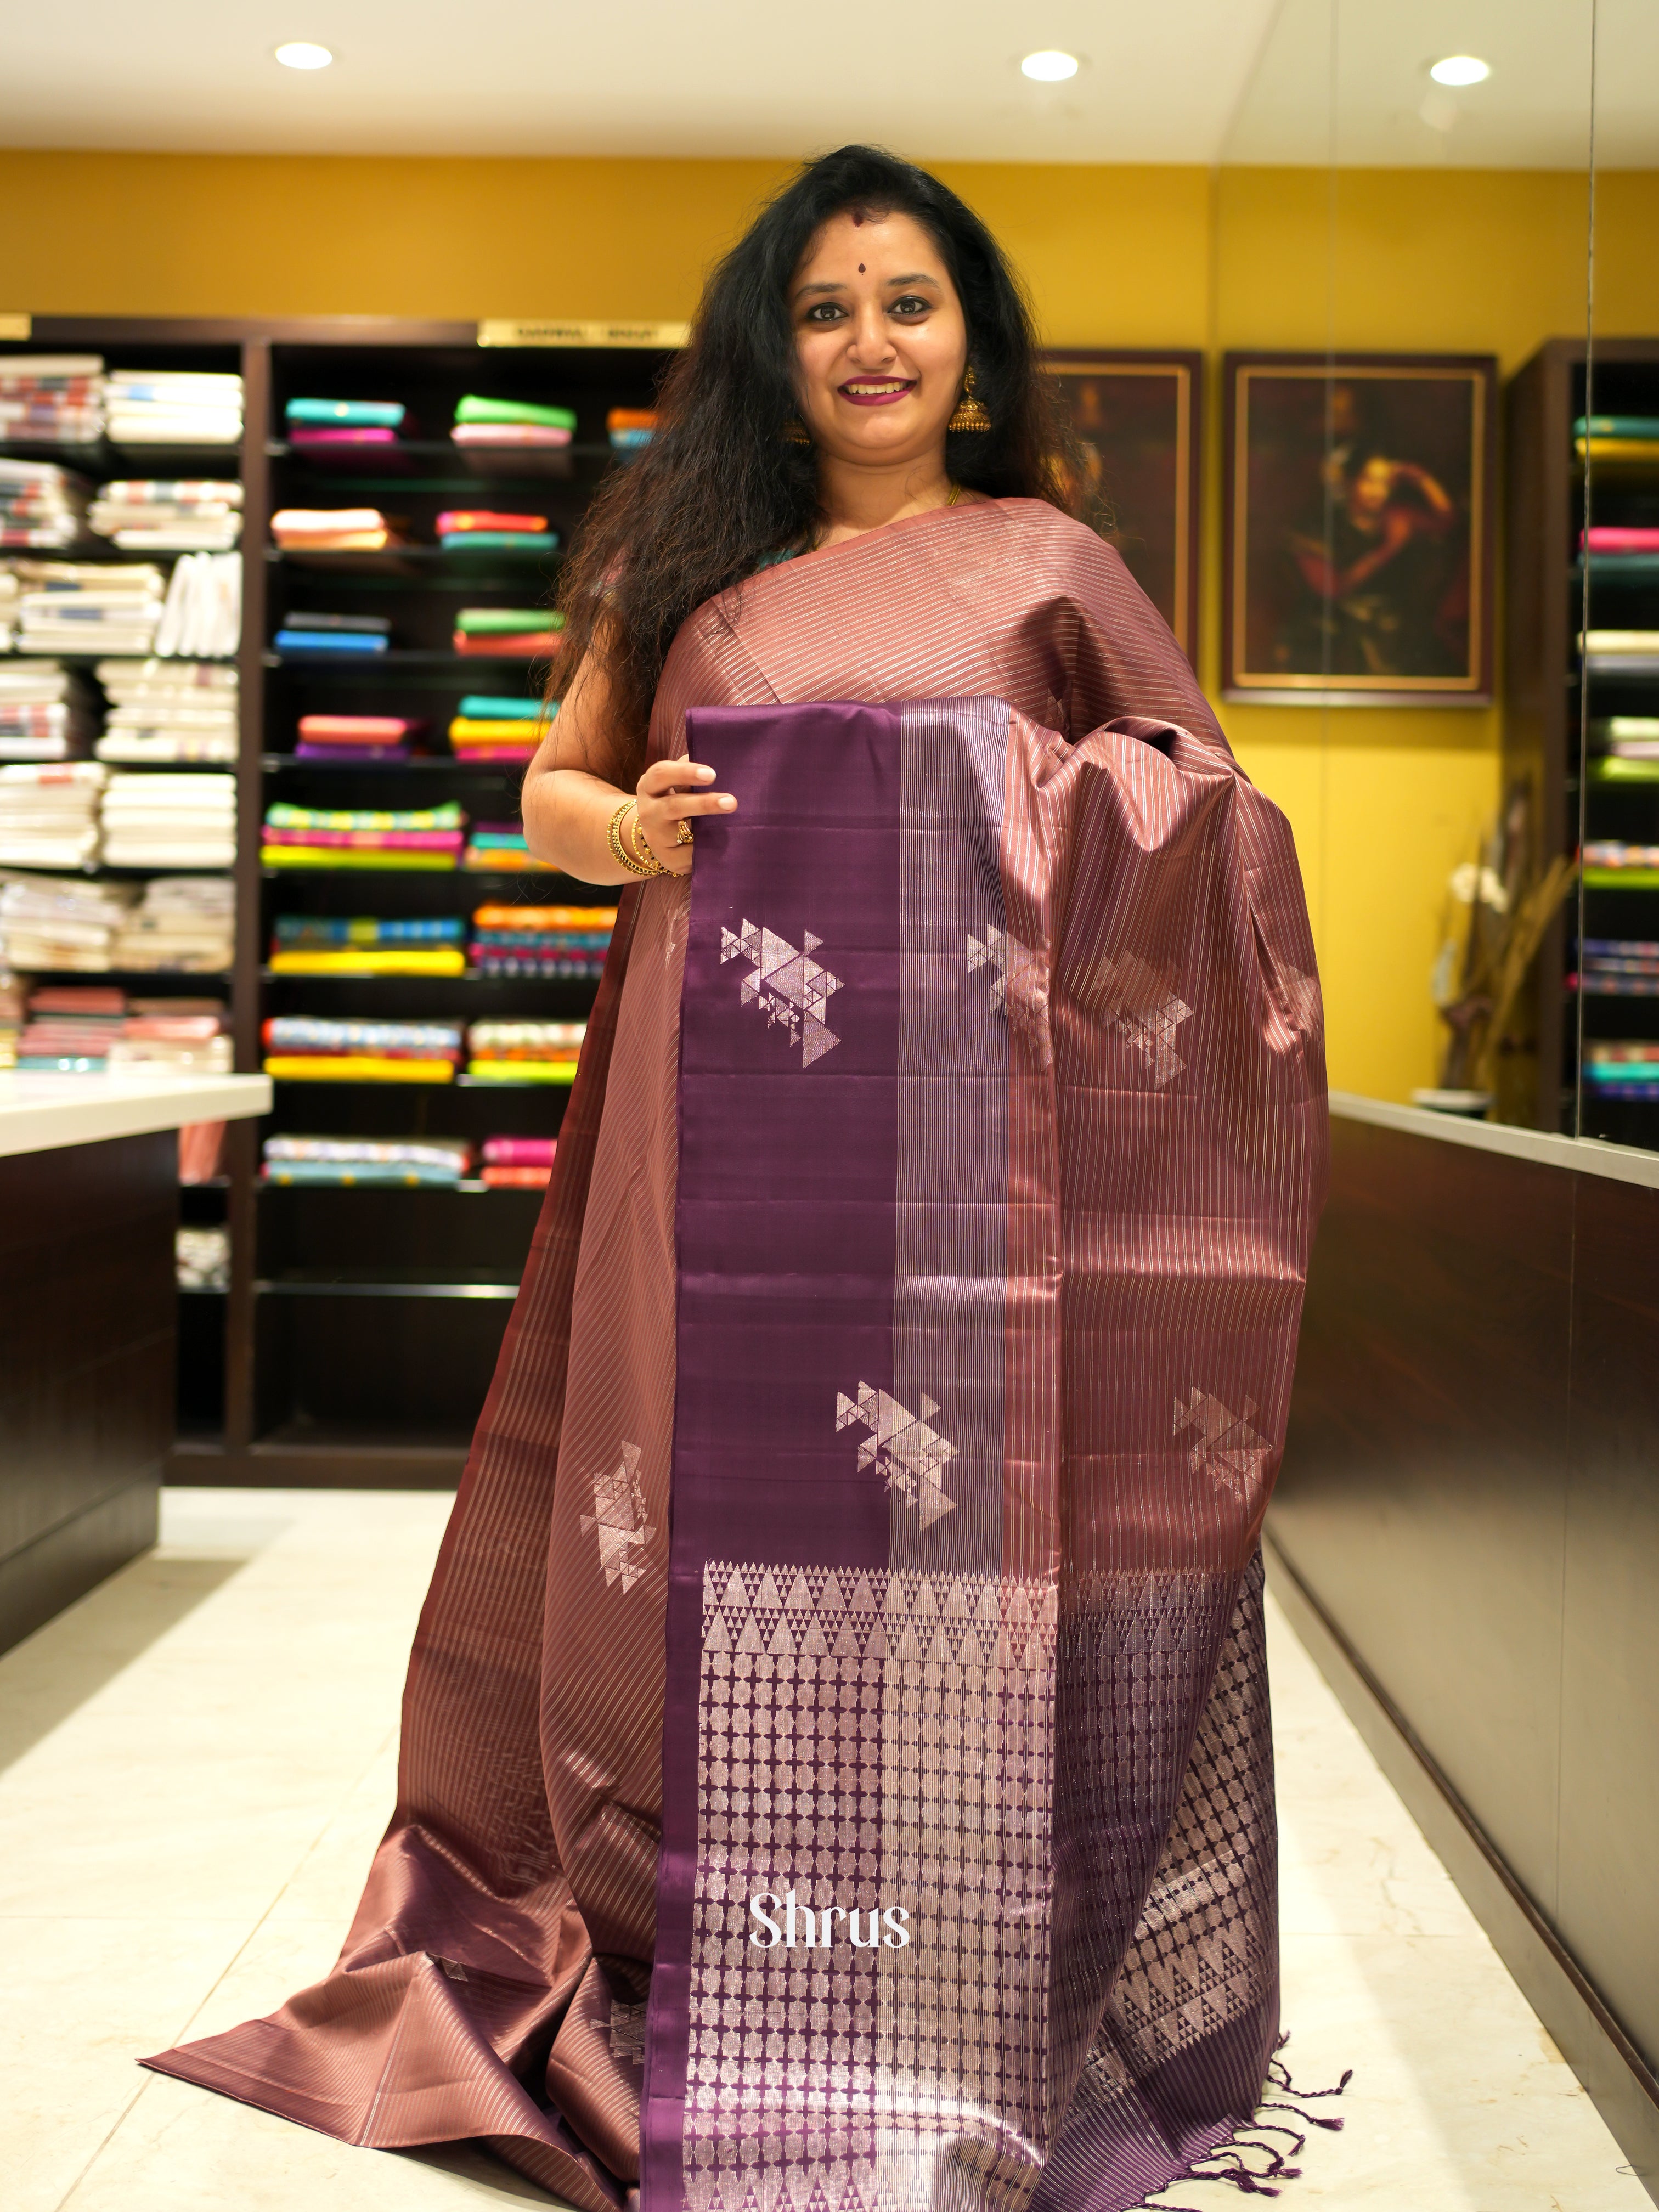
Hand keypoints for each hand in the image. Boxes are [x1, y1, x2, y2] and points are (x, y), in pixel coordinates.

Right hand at [633, 754, 736, 876]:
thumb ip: (691, 771)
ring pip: (678, 832)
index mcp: (650, 786)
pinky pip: (689, 855)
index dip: (685, 773)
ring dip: (707, 831)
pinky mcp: (667, 858)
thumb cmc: (675, 799)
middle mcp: (648, 811)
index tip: (712, 774)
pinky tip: (726, 845)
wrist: (657, 835)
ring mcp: (656, 837)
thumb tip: (719, 757)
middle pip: (672, 806)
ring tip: (730, 820)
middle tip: (731, 801)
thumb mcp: (676, 782)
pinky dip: (708, 849)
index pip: (661, 774)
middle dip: (703, 804)